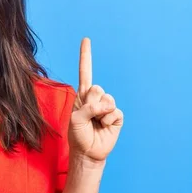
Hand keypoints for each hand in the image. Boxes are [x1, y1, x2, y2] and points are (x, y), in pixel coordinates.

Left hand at [69, 38, 123, 163]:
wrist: (88, 152)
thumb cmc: (78, 135)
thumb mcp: (75, 119)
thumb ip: (87, 108)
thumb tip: (106, 105)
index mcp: (82, 95)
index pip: (85, 72)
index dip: (86, 56)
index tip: (86, 39)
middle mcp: (95, 98)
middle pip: (97, 88)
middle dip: (91, 103)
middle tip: (88, 116)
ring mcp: (107, 107)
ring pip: (107, 100)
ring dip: (99, 113)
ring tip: (95, 123)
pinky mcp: (116, 116)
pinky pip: (115, 112)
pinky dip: (108, 121)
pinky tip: (103, 127)